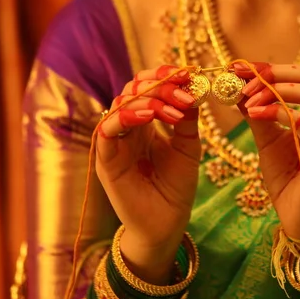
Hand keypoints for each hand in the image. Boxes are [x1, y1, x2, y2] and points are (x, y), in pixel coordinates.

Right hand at [96, 65, 200, 273]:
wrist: (166, 225)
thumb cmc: (175, 188)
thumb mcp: (188, 148)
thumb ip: (187, 119)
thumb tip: (194, 87)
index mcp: (144, 123)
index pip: (147, 87)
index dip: (165, 76)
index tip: (189, 73)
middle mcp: (126, 128)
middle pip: (133, 89)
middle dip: (160, 83)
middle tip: (184, 85)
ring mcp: (114, 142)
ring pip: (121, 103)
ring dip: (149, 98)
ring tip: (175, 105)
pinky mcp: (105, 159)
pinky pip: (107, 128)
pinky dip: (127, 116)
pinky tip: (149, 115)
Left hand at [235, 63, 299, 240]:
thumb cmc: (289, 176)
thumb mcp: (268, 138)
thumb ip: (257, 112)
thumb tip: (237, 85)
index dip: (272, 67)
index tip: (241, 67)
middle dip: (272, 75)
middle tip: (242, 82)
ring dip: (273, 92)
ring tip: (247, 101)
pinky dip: (279, 112)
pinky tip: (258, 113)